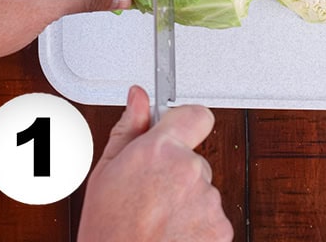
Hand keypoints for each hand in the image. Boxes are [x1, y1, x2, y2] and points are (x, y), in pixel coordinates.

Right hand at [78, 86, 231, 241]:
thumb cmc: (108, 234)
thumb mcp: (104, 177)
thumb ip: (128, 131)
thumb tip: (138, 97)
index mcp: (159, 151)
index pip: (196, 115)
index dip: (186, 124)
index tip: (177, 133)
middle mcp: (188, 170)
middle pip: (195, 160)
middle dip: (177, 175)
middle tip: (150, 198)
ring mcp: (208, 199)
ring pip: (203, 191)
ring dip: (187, 203)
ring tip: (156, 222)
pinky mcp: (221, 227)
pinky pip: (213, 217)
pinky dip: (197, 227)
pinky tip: (171, 235)